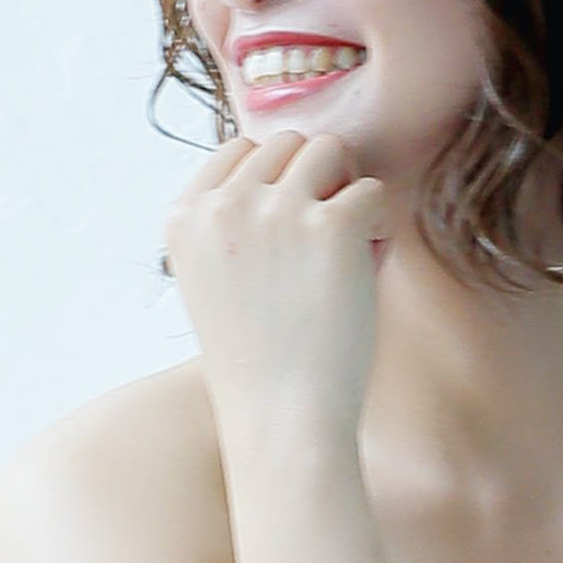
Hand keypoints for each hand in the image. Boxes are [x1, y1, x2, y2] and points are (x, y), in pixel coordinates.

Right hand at [163, 123, 390, 460]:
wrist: (282, 420)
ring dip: (346, 192)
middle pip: (288, 143)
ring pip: (331, 150)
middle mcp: (223, 205)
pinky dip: (378, 228)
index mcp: (184, 216)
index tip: (285, 237)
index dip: (277, 183)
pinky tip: (364, 272)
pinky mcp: (330, 226)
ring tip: (344, 252)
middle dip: (315, 180)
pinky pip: (372, 191)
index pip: (241, 150)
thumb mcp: (217, 277)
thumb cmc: (261, 357)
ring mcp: (275, 211)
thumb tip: (305, 157)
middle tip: (322, 246)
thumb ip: (237, 218)